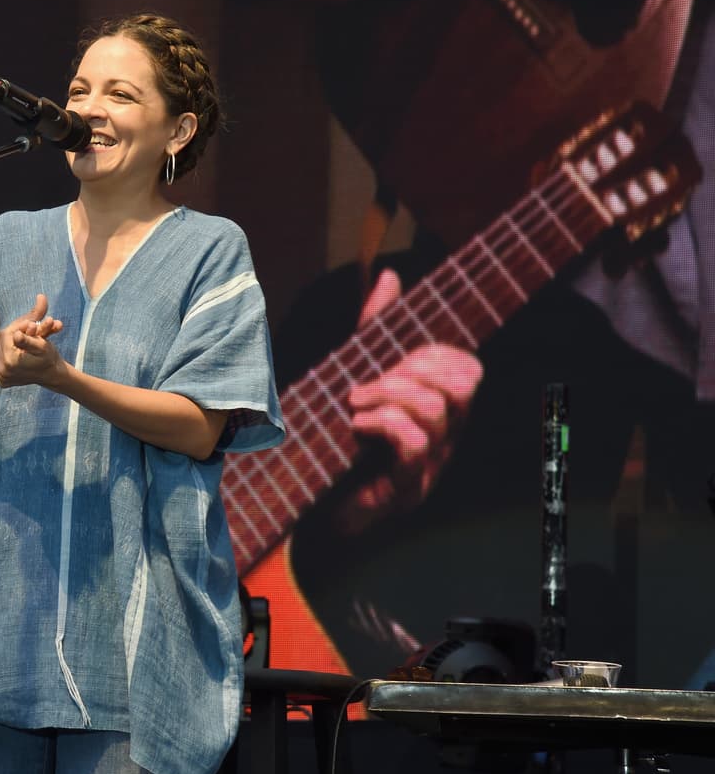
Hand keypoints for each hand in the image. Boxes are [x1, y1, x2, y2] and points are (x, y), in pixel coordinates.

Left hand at [0, 293, 65, 387]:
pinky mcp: (1, 380)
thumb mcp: (42, 346)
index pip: (6, 334)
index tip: (28, 324)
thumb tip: (16, 335)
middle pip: (0, 341)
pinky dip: (5, 354)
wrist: (50, 374)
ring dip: (8, 343)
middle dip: (12, 334)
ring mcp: (1, 377)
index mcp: (10, 362)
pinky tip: (15, 353)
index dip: (17, 326)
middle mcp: (2, 371)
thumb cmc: (48, 357)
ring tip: (21, 342)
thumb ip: (28, 341)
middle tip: (25, 331)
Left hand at [335, 269, 482, 533]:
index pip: (467, 366)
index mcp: (438, 409)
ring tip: (354, 404)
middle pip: (463, 384)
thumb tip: (391, 276)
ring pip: (437, 409)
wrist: (306, 497)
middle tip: (367, 385)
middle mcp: (445, 437)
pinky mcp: (407, 490)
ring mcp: (430, 466)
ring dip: (388, 395)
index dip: (434, 352)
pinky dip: (382, 423)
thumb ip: (375, 328)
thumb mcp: (354, 370)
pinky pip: (415, 443)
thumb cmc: (334, 436)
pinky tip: (355, 426)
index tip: (393, 359)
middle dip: (412, 371)